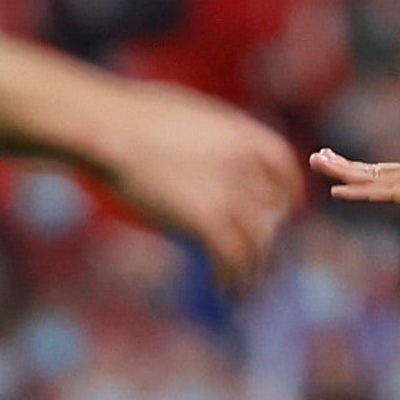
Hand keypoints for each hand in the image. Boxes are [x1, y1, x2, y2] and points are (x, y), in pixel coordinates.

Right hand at [92, 86, 300, 284]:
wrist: (112, 131)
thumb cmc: (133, 114)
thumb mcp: (187, 111)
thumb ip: (211, 133)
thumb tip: (208, 144)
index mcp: (242, 135)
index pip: (284, 167)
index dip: (288, 190)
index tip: (287, 205)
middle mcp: (244, 167)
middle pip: (270, 210)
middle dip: (265, 234)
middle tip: (255, 251)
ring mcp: (228, 196)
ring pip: (256, 242)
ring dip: (251, 266)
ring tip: (241, 282)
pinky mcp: (206, 222)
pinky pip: (231, 259)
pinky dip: (230, 277)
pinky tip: (222, 288)